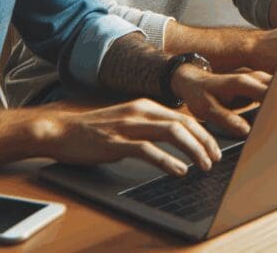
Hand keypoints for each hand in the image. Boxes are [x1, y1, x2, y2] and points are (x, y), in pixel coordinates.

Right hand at [35, 98, 221, 174]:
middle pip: (184, 123)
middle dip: (204, 142)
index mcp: (145, 105)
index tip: (214, 148)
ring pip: (172, 133)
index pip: (183, 117)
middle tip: (215, 159)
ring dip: (193, 150)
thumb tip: (176, 137)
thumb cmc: (95, 129)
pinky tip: (179, 171)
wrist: (61, 130)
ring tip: (203, 166)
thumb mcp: (128, 120)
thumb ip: (150, 125)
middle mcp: (140, 111)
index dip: (203, 133)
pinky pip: (148, 150)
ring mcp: (128, 125)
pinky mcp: (116, 142)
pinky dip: (167, 161)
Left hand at [171, 66, 270, 136]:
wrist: (192, 79)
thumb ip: (227, 119)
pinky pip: (276, 87)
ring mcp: (257, 77)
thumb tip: (246, 130)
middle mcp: (252, 76)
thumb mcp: (207, 109)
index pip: (269, 91)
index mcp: (241, 83)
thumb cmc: (199, 94)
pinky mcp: (258, 82)